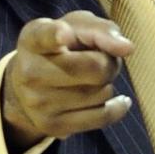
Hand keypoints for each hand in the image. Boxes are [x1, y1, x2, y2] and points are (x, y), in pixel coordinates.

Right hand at [2, 10, 134, 149]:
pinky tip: (117, 100)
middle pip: (94, 67)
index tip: (64, 34)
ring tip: (91, 78)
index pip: (44, 36)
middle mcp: (29, 71)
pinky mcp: (51, 126)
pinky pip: (102, 117)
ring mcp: (38, 102)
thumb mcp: (77, 28)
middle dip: (108, 62)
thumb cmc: (62, 47)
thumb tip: (126, 48)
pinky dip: (116, 107)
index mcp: (33, 39)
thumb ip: (101, 30)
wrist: (27, 86)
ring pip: (102, 92)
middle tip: (100, 59)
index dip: (55, 35)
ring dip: (107, 83)